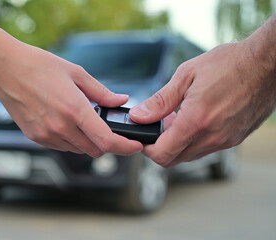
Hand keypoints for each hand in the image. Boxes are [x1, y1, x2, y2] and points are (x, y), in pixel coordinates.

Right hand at [0, 42, 142, 156]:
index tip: (135, 146)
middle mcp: (60, 127)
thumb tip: (120, 101)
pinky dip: (71, 140)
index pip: (106, 141)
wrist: (4, 68)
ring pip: (78, 150)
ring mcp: (46, 135)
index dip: (125, 147)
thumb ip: (101, 92)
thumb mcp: (76, 73)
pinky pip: (62, 147)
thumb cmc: (39, 66)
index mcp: (75, 109)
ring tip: (83, 120)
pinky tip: (67, 123)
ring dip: (88, 142)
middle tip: (107, 128)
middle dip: (106, 143)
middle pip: (95, 150)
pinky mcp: (36, 137)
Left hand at [129, 39, 275, 166]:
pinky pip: (207, 149)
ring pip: (190, 156)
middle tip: (160, 125)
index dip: (147, 148)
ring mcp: (226, 141)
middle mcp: (212, 137)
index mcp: (196, 122)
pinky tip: (196, 120)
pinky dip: (195, 141)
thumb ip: (160, 101)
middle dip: (161, 147)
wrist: (267, 63)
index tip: (144, 136)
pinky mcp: (235, 139)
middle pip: (174, 160)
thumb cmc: (229, 64)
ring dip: (178, 144)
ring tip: (178, 118)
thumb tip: (139, 116)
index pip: (162, 154)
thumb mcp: (186, 76)